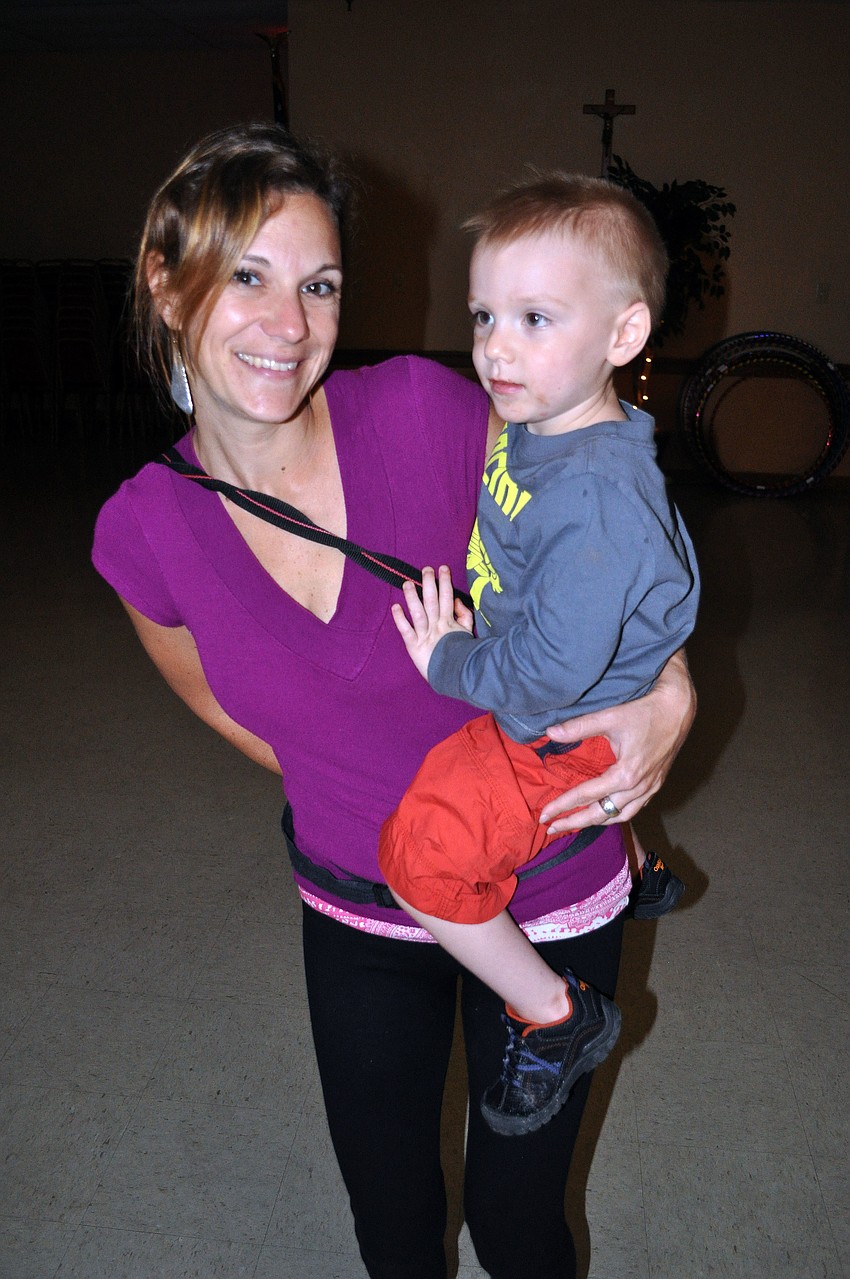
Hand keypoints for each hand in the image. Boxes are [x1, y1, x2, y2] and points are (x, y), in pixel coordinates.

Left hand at [391, 565, 473, 679]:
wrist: (455, 675)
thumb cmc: (462, 655)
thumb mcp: (468, 633)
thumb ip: (464, 616)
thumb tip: (457, 600)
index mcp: (449, 623)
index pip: (447, 598)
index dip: (445, 582)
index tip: (443, 568)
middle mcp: (436, 627)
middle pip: (432, 601)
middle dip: (429, 584)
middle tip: (426, 569)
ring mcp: (425, 636)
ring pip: (418, 613)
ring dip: (412, 597)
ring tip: (407, 583)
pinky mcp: (414, 647)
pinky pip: (406, 631)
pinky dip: (400, 619)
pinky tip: (395, 606)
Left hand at [539, 649, 695, 832]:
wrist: (679, 708)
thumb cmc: (645, 711)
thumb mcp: (610, 717)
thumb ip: (579, 727)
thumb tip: (550, 732)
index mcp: (625, 774)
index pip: (586, 795)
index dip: (562, 806)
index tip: (544, 815)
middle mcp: (638, 787)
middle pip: (601, 814)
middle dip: (575, 822)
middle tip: (552, 828)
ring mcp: (650, 788)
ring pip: (620, 816)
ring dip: (597, 821)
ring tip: (576, 823)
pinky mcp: (656, 784)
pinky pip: (635, 808)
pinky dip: (617, 815)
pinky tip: (607, 812)